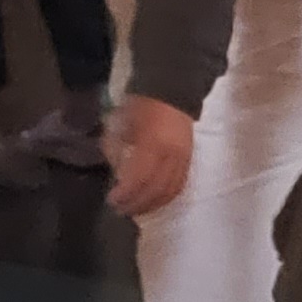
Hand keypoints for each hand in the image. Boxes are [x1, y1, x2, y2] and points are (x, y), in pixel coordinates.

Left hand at [106, 97, 196, 215]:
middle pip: (155, 190)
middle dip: (137, 204)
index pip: (139, 179)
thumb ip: (116, 151)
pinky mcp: (189, 160)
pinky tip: (153, 201)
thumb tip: (117, 175)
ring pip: (169, 191)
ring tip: (135, 209)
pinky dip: (165, 197)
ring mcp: (183, 158)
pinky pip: (179, 185)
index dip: (125, 194)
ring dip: (151, 204)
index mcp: (152, 144)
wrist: (172, 91)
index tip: (112, 199)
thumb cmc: (141, 106)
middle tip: (121, 210)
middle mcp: (171, 155)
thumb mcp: (121, 125)